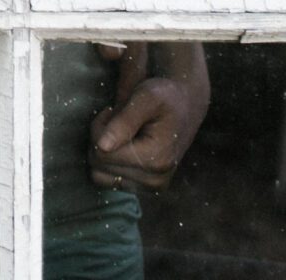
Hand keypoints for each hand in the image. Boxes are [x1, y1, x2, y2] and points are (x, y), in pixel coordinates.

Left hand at [87, 48, 206, 190]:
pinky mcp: (147, 188)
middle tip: (117, 120)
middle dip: (101, 140)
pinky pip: (111, 181)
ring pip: (101, 175)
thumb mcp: (145, 97)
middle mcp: (155, 180)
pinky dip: (112, 163)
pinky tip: (125, 146)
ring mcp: (151, 187)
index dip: (99, 128)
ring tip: (121, 133)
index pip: (101, 153)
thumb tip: (102, 146)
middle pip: (99, 165)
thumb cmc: (165, 97)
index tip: (111, 111)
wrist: (186, 105)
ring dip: (105, 152)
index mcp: (155, 160)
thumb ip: (124, 122)